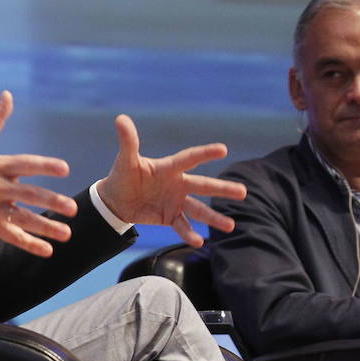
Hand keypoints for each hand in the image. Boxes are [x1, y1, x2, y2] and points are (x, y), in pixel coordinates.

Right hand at [0, 90, 78, 257]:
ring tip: (67, 234)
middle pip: (28, 195)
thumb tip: (7, 95)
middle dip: (51, 202)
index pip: (25, 164)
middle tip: (71, 208)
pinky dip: (29, 244)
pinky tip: (48, 250)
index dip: (45, 166)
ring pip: (23, 219)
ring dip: (46, 227)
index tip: (65, 168)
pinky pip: (13, 236)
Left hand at [95, 115, 247, 246]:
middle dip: (223, 189)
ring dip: (214, 218)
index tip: (223, 149)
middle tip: (243, 192)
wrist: (116, 200)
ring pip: (199, 210)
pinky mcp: (170, 217)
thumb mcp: (125, 160)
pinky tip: (199, 241)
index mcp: (169, 168)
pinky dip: (190, 234)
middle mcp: (178, 184)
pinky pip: (182, 226)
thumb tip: (121, 118)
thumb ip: (128, 141)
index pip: (190, 158)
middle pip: (203, 185)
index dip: (205, 153)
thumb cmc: (123, 175)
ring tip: (230, 226)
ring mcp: (176, 201)